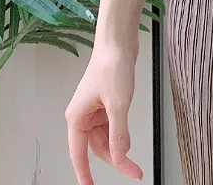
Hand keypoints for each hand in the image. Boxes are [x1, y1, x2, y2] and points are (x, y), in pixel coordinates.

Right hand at [65, 44, 142, 183]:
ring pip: (106, 137)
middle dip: (115, 160)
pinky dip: (121, 133)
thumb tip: (119, 156)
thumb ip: (118, 133)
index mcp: (77, 118)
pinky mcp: (106, 102)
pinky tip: (129, 137)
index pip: (78, 155)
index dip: (85, 175)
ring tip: (135, 158)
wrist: (119, 41)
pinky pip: (112, 125)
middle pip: (97, 147)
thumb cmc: (112, 65)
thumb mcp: (118, 104)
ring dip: (120, 147)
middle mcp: (83, 115)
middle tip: (134, 171)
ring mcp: (94, 109)